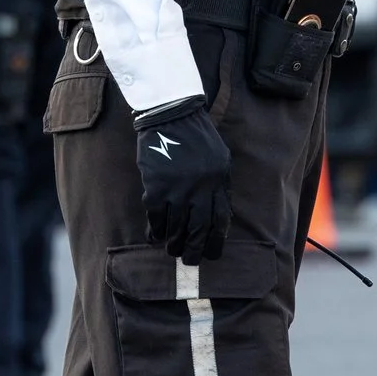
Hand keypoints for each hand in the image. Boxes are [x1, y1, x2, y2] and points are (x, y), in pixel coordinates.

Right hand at [133, 97, 233, 259]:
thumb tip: (220, 218)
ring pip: (176, 226)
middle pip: (198, 229)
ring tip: (172, 250)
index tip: (211, 254)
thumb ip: (221, 187)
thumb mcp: (220, 160)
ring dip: (174, 242)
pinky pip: (156, 216)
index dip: (215, 241)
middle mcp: (199, 188)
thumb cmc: (198, 138)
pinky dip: (156, 229)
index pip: (220, 220)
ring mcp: (176, 188)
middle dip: (194, 249)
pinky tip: (155, 235)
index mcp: (217, 181)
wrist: (171, 115)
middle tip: (189, 260)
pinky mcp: (155, 186)